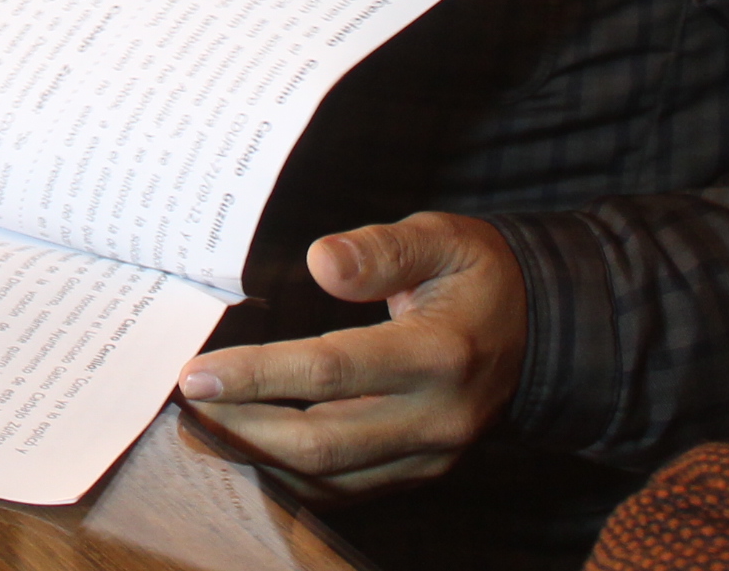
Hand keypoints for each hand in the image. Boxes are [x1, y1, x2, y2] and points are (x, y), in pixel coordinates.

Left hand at [174, 212, 526, 500]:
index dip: (257, 376)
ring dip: (257, 459)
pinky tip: (246, 451)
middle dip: (241, 429)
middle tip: (183, 405)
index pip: (331, 372)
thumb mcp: (443, 238)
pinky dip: (290, 477)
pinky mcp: (420, 472)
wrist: (545, 330)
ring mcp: (431, 456)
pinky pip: (346, 490)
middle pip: (321, 442)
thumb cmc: (479, 276)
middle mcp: (436, 419)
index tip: (195, 374)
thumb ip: (382, 249)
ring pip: (329, 479)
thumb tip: (319, 260)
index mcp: (440, 356)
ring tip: (201, 429)